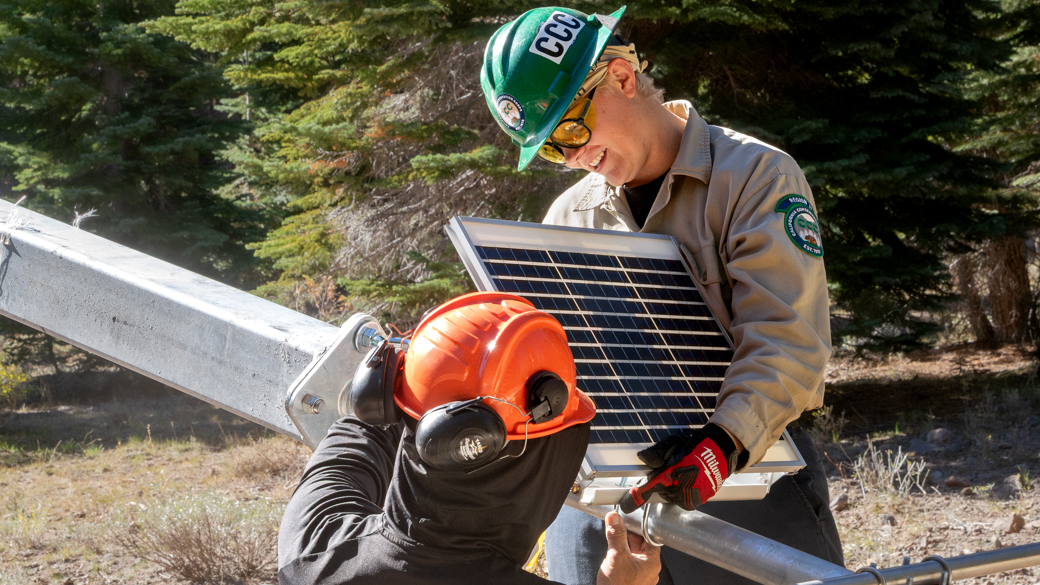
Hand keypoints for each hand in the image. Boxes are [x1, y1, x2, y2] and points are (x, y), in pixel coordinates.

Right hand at [597, 511, 660, 584]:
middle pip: (641, 543)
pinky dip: (621, 553)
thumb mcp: (616, 556)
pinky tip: (613, 550)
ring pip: (633, 552)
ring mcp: (640, 574)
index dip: (640, 527)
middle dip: (629, 534)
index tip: (630, 519)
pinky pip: (628, 560)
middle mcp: (648, 568)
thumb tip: (614, 518)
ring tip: (614, 536)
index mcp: (652, 562)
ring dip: (624, 543)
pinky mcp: (630, 578)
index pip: (650, 537)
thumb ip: (616, 536)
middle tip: (618, 525)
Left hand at [619, 423, 739, 512]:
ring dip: (673, 488)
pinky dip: (683, 491)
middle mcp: (683, 488)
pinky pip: (684, 499)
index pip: (650, 488)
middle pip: (661, 493)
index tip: (625, 506)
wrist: (720, 451)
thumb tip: (643, 458)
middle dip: (662, 483)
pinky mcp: (700, 499)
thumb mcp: (674, 443)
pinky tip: (689, 479)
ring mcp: (693, 496)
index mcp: (674, 474)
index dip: (636, 498)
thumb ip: (657, 452)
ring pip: (672, 497)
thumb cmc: (696, 445)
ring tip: (683, 473)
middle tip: (672, 470)